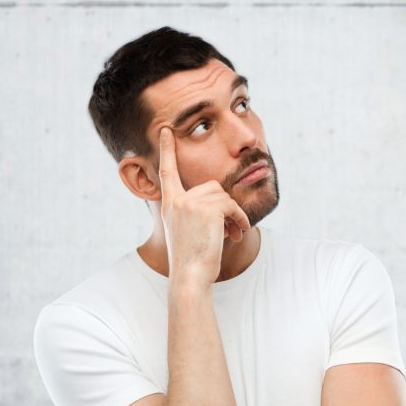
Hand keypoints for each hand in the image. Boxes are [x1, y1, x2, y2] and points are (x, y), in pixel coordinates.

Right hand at [159, 127, 250, 284]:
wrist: (190, 276)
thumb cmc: (193, 259)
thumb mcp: (190, 231)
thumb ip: (198, 212)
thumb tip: (224, 202)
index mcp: (169, 204)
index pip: (167, 172)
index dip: (166, 150)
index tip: (165, 130)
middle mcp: (176, 200)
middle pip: (212, 186)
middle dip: (226, 206)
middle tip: (233, 228)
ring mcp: (190, 203)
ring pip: (224, 195)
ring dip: (234, 215)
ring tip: (235, 233)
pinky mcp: (206, 209)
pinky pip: (232, 205)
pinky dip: (240, 218)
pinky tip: (238, 232)